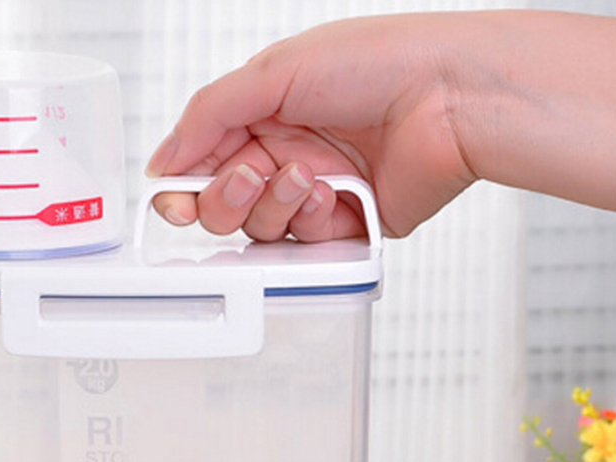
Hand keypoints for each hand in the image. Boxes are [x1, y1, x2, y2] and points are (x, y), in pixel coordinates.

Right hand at [144, 16, 476, 241]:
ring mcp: (315, 193)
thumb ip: (209, 115)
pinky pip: (303, 244)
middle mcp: (287, 155)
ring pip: (259, 229)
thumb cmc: (380, 63)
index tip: (172, 198)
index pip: (204, 161)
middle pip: (223, 205)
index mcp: (266, 114)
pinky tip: (333, 190)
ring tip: (305, 175)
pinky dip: (310, 218)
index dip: (183, 184)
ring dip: (273, 204)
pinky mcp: (346, 225)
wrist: (450, 96)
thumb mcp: (275, 72)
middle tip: (248, 176)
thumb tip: (165, 157)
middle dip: (225, 198)